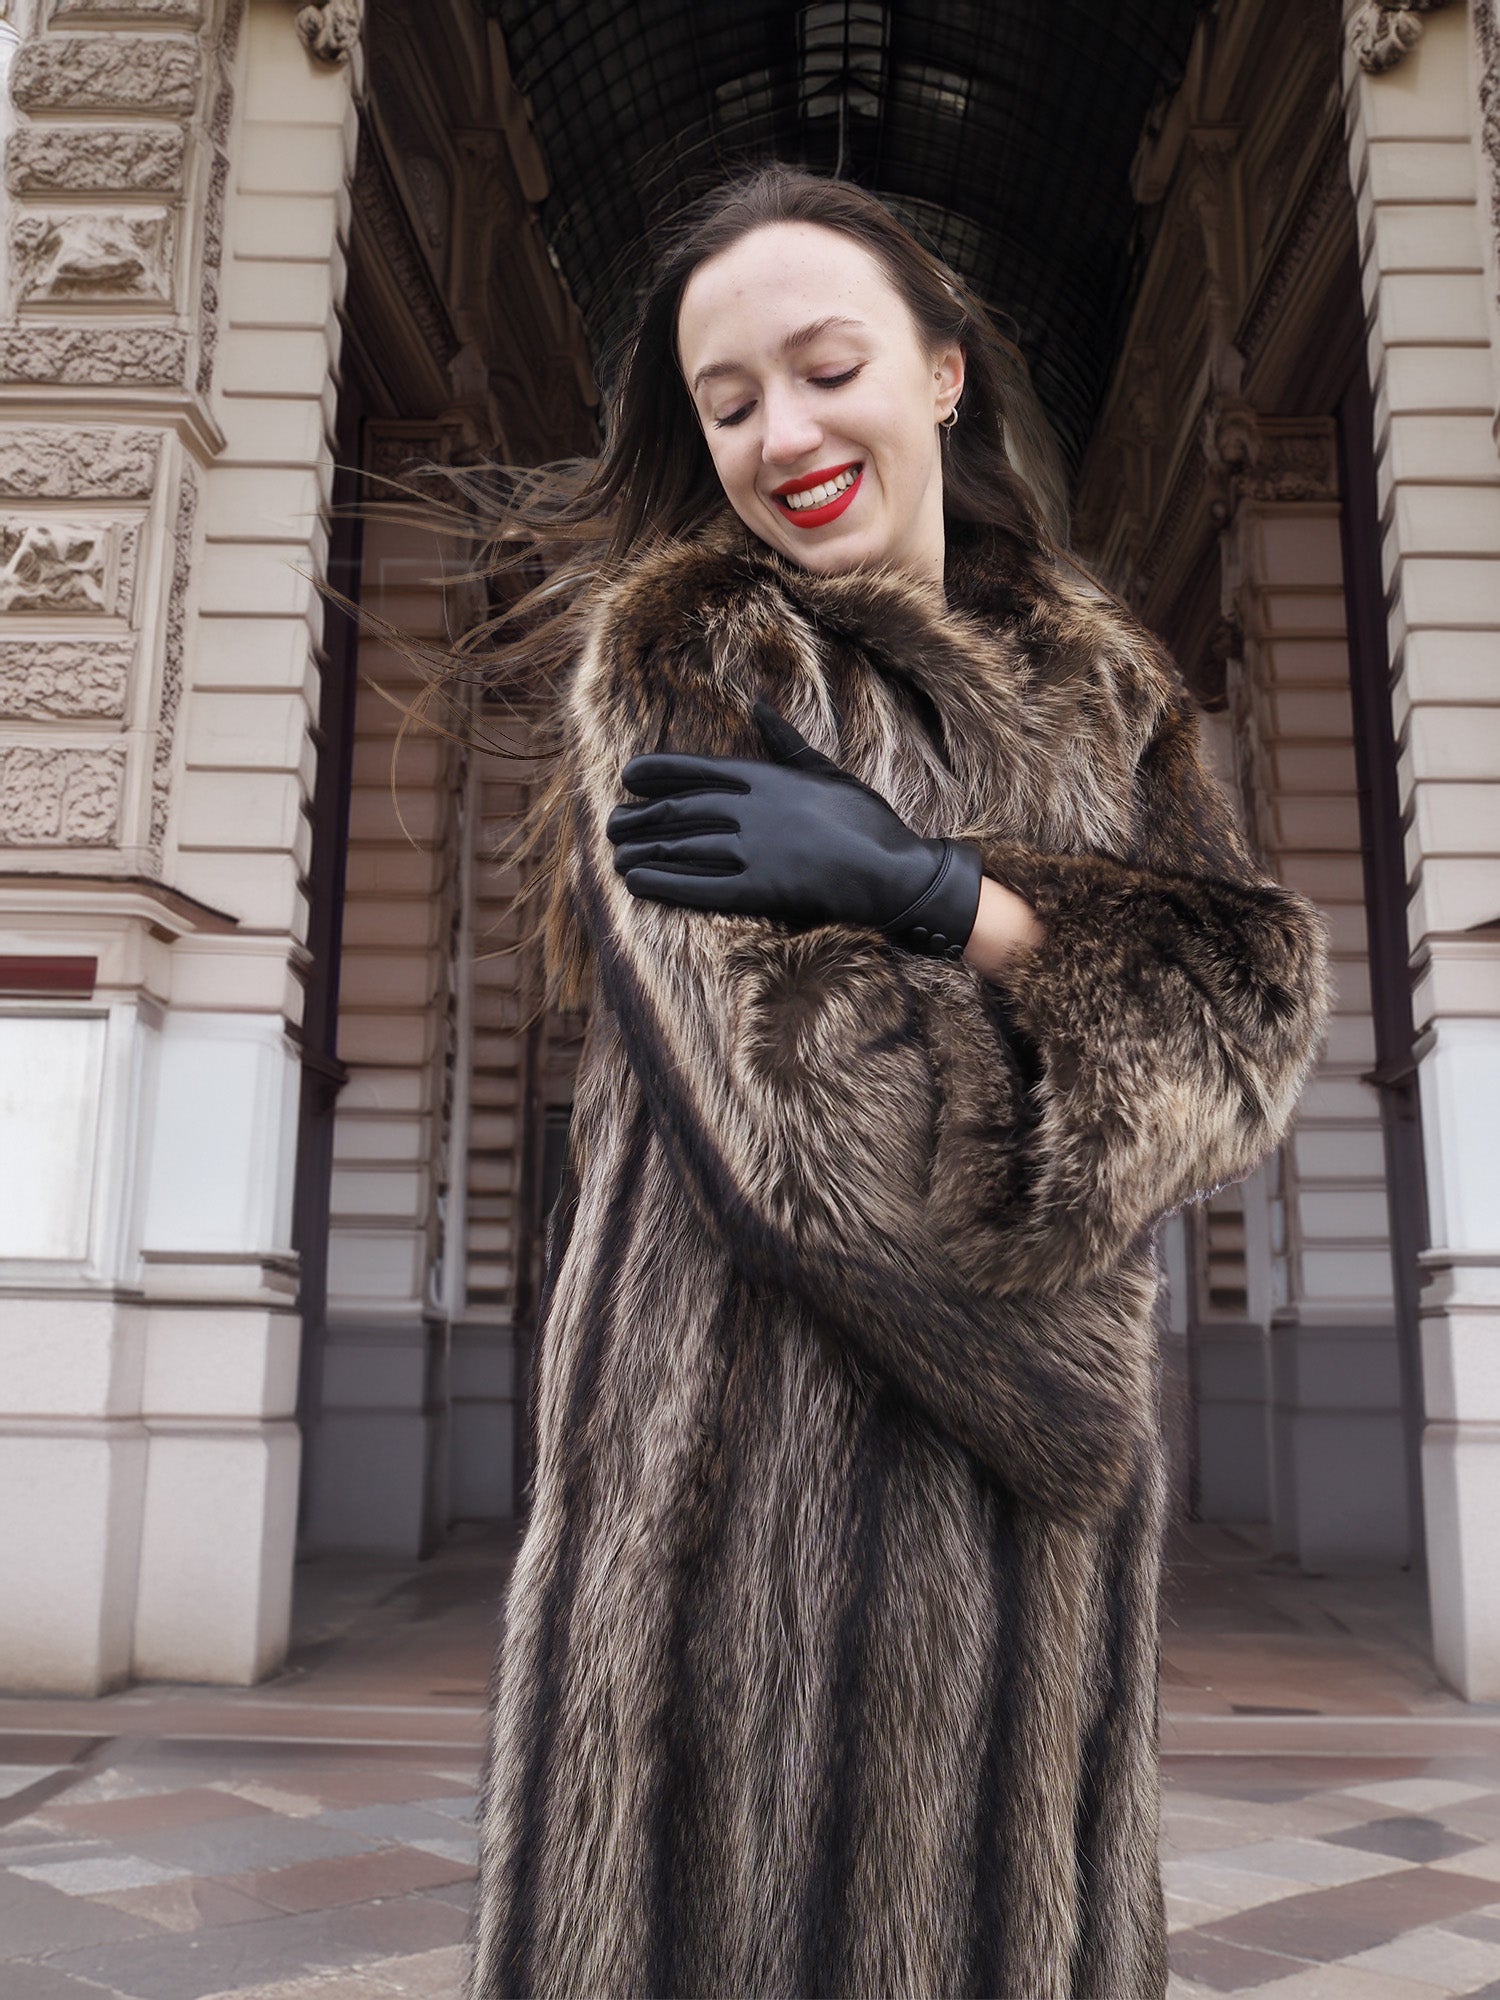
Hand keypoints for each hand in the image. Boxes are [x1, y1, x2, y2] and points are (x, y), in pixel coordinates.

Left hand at [605, 701, 983, 956]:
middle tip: (613, 824)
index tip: (628, 776)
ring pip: (683, 847)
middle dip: (642, 817)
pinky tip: (636, 882)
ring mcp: (754, 850)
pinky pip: (699, 887)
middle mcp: (753, 810)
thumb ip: (785, 744)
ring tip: (616, 853)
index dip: (659, 774)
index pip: (699, 772)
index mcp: (767, 779)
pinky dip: (664, 883)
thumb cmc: (866, 821)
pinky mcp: (759, 890)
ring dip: (644, 849)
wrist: (894, 871)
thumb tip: (760, 708)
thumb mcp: (826, 772)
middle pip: (682, 812)